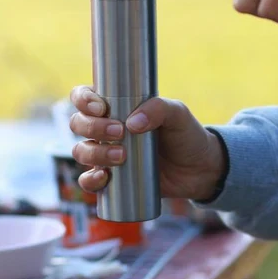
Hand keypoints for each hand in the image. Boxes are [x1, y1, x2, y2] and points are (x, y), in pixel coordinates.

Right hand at [68, 86, 225, 200]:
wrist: (199, 170)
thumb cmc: (186, 134)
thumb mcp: (177, 113)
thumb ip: (158, 108)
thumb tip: (132, 123)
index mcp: (115, 107)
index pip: (84, 97)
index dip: (83, 100)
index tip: (101, 108)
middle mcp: (105, 130)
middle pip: (78, 124)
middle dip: (92, 127)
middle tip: (119, 132)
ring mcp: (106, 155)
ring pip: (81, 151)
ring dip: (93, 153)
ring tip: (121, 156)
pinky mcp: (111, 179)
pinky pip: (88, 181)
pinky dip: (89, 180)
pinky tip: (103, 178)